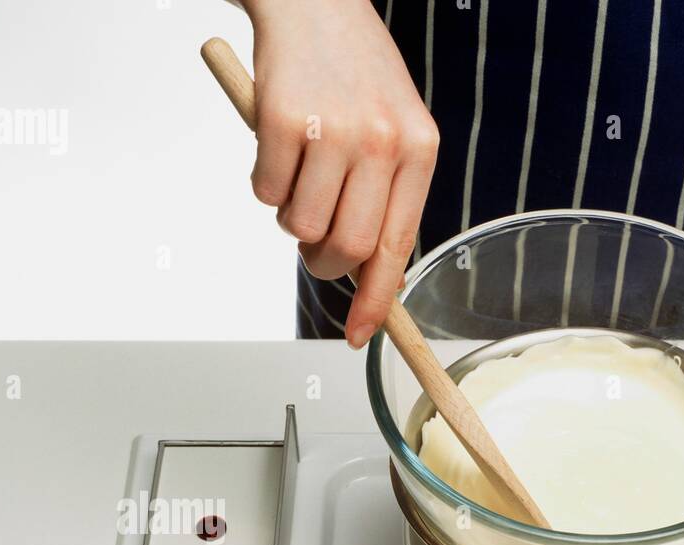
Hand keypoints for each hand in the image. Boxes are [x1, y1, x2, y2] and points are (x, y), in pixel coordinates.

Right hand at [244, 0, 438, 346]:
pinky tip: (279, 147)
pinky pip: (266, 192)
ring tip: (300, 177)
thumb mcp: (395, 127)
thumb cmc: (354, 70)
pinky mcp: (283, 120)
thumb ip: (388, 195)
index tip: (361, 334)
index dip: (376, 301)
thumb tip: (369, 272)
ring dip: (290, 219)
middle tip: (315, 243)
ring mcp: (333, 130)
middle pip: (348, 248)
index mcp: (419, 149)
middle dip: (324, 262)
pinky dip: (264, 183)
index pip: (398, 248)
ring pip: (301, 227)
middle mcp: (383, 142)